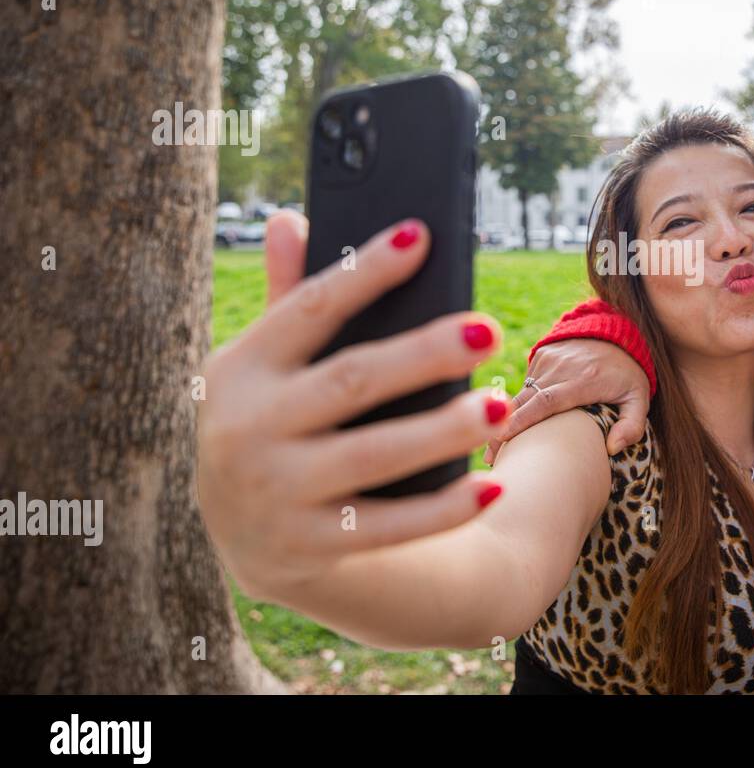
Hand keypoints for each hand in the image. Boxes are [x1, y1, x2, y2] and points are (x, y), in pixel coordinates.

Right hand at [197, 210, 511, 602]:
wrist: (245, 535)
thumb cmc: (274, 421)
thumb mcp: (266, 366)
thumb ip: (287, 296)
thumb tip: (288, 219)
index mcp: (239, 369)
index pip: (309, 308)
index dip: (365, 271)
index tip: (421, 236)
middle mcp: (247, 430)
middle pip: (352, 380)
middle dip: (423, 354)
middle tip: (489, 330)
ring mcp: (275, 493)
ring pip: (375, 455)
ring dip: (444, 431)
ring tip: (501, 404)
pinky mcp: (307, 548)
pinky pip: (387, 526)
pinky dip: (442, 509)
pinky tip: (491, 486)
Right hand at [483, 338, 649, 464]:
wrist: (619, 332)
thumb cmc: (629, 374)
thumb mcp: (640, 399)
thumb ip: (632, 425)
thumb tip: (613, 449)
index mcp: (584, 380)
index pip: (546, 402)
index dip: (522, 420)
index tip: (501, 439)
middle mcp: (561, 367)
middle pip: (524, 400)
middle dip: (502, 428)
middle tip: (490, 457)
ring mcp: (549, 359)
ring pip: (521, 393)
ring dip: (505, 418)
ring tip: (495, 448)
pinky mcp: (542, 355)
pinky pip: (527, 383)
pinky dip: (519, 403)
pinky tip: (512, 425)